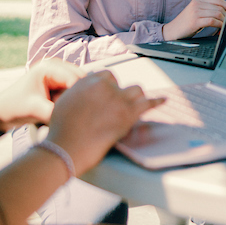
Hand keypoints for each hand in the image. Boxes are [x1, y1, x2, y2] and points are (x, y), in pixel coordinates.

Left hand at [0, 59, 83, 130]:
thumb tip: (75, 118)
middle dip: (77, 98)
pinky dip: (70, 102)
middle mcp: (56, 66)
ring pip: (79, 88)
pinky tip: (61, 109)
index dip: (78, 96)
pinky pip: (73, 92)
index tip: (76, 113)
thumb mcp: (34, 110)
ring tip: (60, 110)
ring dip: (73, 101)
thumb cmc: (13, 108)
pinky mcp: (59, 83)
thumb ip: (55, 112)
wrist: (0, 112)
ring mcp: (58, 73)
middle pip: (80, 81)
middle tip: (66, 112)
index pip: (75, 79)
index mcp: (49, 66)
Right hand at [43, 71, 164, 172]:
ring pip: (136, 91)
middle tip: (116, 108)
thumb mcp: (64, 103)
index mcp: (88, 81)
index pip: (107, 77)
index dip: (109, 88)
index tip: (109, 95)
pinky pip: (148, 103)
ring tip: (134, 107)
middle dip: (120, 94)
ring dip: (135, 99)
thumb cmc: (62, 132)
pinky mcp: (128, 113)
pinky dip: (157, 101)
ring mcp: (118, 98)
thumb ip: (79, 94)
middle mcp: (104, 86)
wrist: (66, 147)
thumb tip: (86, 96)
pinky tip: (163, 100)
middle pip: (121, 84)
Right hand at [163, 0, 225, 40]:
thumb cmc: (185, 24)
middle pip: (219, 7)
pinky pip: (212, 21)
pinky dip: (219, 25)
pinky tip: (220, 29)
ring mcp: (195, 11)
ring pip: (217, 13)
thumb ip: (207, 10)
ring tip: (225, 27)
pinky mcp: (195, 21)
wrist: (171, 32)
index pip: (218, 0)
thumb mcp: (196, 13)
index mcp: (198, 0)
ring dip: (224, 21)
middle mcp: (197, 3)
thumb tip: (224, 13)